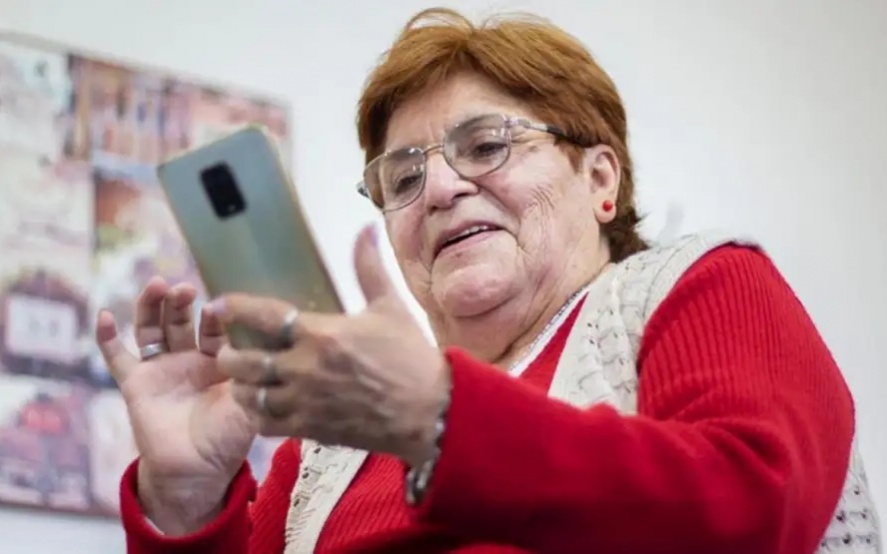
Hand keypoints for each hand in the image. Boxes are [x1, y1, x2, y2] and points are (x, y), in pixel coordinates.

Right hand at [96, 278, 256, 534]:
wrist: (196, 472)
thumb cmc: (228, 440)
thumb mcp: (250, 405)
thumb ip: (256, 380)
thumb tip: (266, 352)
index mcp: (219, 361)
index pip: (215, 329)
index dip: (216, 317)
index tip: (218, 306)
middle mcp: (188, 359)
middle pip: (181, 321)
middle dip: (182, 303)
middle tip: (184, 288)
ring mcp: (160, 369)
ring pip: (151, 329)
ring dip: (151, 306)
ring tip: (156, 286)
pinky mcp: (135, 383)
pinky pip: (118, 358)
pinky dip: (107, 338)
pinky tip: (104, 315)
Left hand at [212, 224, 448, 466]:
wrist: (430, 411)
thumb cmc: (411, 357)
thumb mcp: (390, 306)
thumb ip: (368, 268)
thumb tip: (367, 227)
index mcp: (320, 333)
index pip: (263, 316)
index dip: (234, 308)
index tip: (219, 304)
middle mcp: (305, 367)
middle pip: (244, 362)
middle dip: (227, 356)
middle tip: (226, 351)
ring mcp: (305, 401)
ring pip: (249, 397)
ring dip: (240, 387)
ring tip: (240, 381)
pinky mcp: (311, 429)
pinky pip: (267, 425)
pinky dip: (257, 416)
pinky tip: (262, 407)